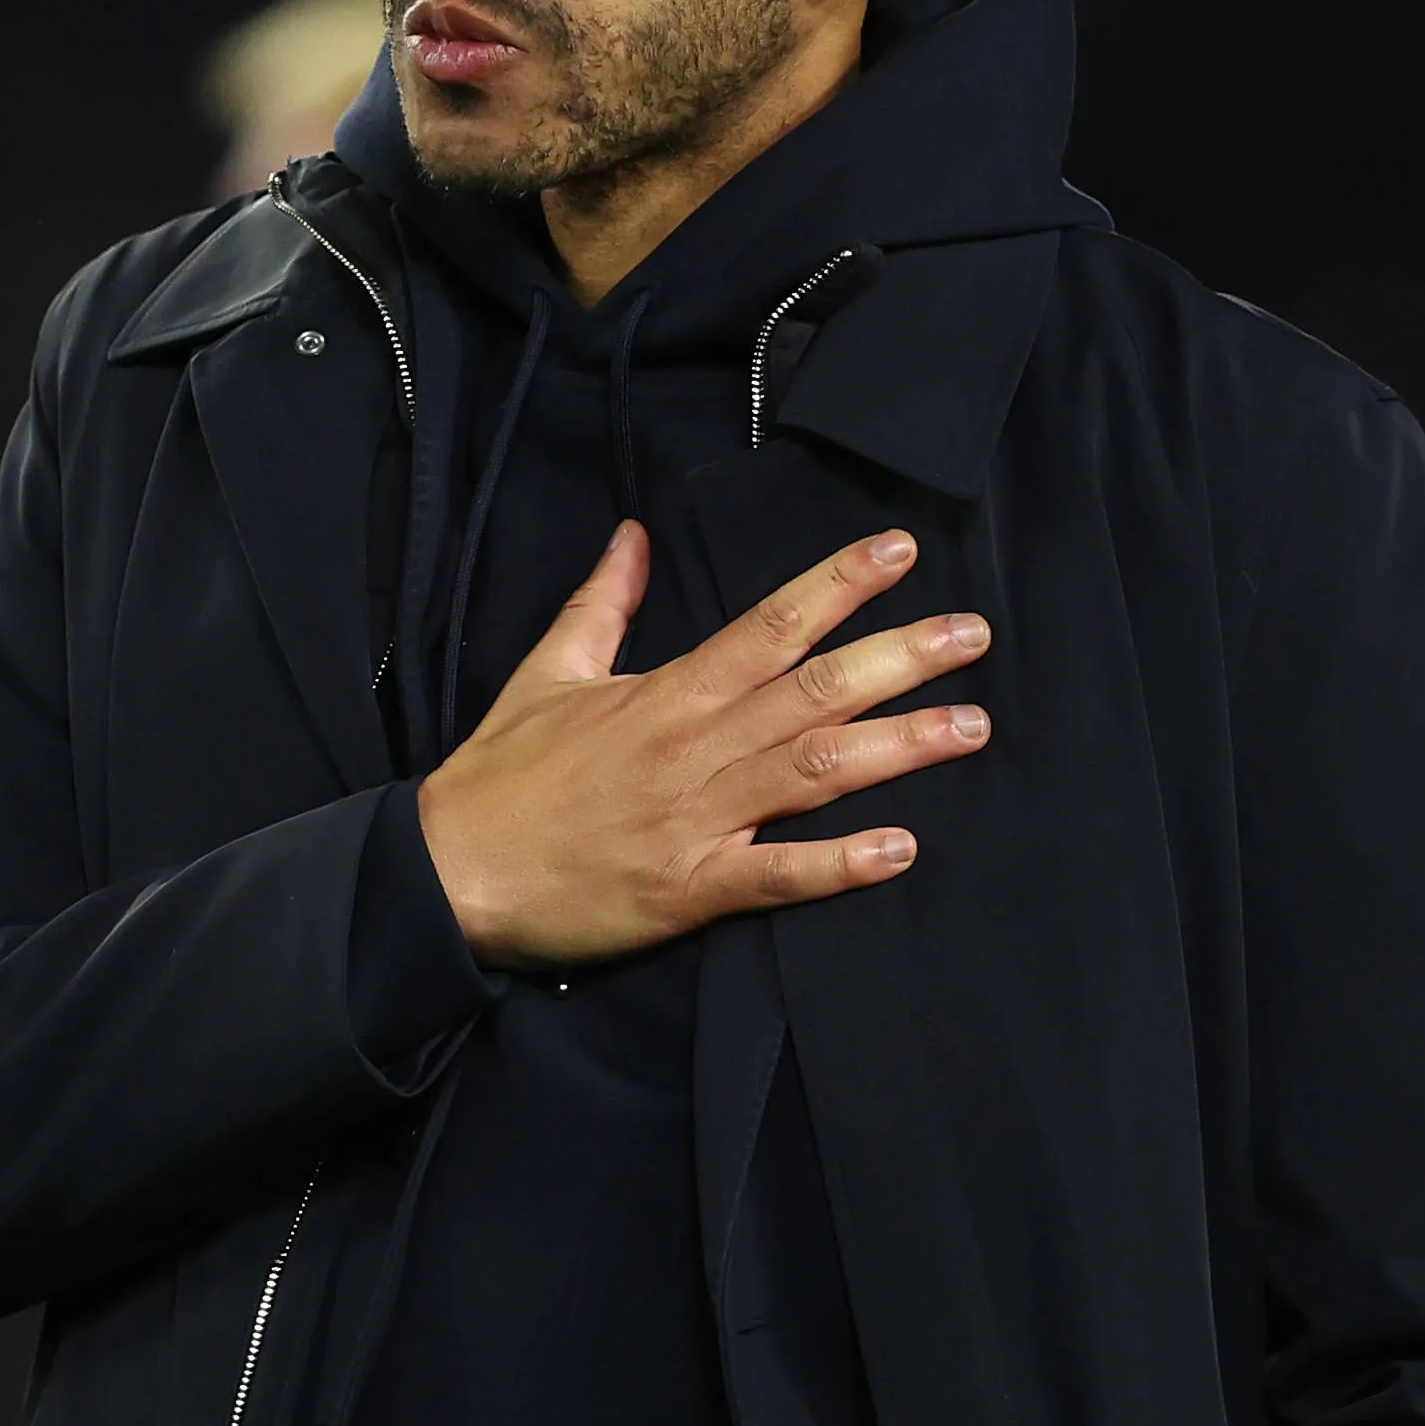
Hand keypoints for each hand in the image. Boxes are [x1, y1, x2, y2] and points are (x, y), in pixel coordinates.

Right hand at [414, 522, 993, 969]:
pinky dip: (839, 864)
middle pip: (817, 690)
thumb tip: (632, 536)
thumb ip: (601, 604)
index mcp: (668, 692)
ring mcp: (697, 820)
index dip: (840, 584)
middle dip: (902, 658)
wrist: (449, 873)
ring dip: (900, 748)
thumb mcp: (548, 672)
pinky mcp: (690, 890)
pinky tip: (902, 850)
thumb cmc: (501, 775)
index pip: (771, 624)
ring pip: (815, 770)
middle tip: (975, 634)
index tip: (902, 550)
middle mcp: (694, 746)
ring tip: (971, 726)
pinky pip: (777, 875)